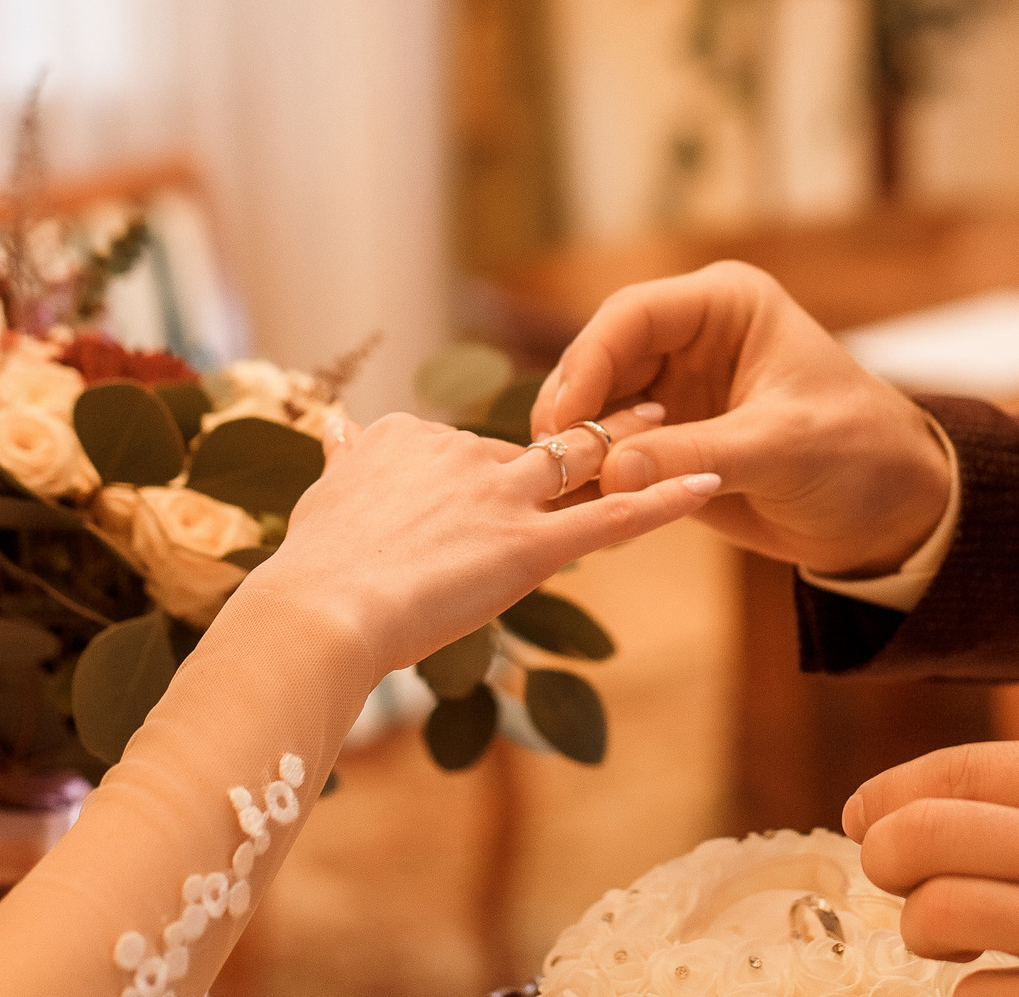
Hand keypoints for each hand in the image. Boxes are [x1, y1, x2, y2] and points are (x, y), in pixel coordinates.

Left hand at [0, 761, 81, 920]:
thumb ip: (26, 831)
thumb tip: (77, 835)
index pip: (37, 798)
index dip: (64, 824)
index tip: (87, 853)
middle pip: (27, 843)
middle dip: (40, 870)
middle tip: (53, 895)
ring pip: (13, 881)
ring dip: (21, 903)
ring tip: (28, 919)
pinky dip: (2, 926)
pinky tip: (2, 935)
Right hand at [271, 411, 720, 679]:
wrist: (320, 612)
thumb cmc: (312, 570)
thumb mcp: (324, 493)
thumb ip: (343, 457)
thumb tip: (335, 427)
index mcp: (410, 439)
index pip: (468, 445)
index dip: (496, 464)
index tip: (514, 468)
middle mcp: (461, 453)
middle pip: (530, 445)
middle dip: (582, 428)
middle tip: (630, 406)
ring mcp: (499, 496)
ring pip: (579, 458)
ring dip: (630, 436)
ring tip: (669, 413)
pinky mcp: (529, 545)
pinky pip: (611, 517)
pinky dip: (664, 500)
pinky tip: (706, 485)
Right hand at [535, 261, 948, 576]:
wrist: (889, 514)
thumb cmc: (858, 454)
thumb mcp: (784, 447)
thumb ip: (699, 453)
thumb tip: (611, 468)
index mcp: (724, 306)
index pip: (632, 315)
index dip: (588, 359)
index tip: (564, 415)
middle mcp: (690, 340)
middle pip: (599, 361)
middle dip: (572, 410)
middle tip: (549, 462)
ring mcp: (673, 392)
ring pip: (595, 410)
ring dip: (577, 450)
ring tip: (560, 496)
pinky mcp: (667, 443)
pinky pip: (611, 455)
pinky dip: (594, 482)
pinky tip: (582, 514)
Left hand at [845, 738, 1018, 996]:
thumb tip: (875, 811)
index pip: (953, 770)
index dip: (885, 796)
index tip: (863, 820)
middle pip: (922, 839)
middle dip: (886, 859)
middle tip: (900, 880)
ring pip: (936, 920)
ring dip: (927, 932)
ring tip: (959, 936)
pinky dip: (981, 995)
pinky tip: (1018, 984)